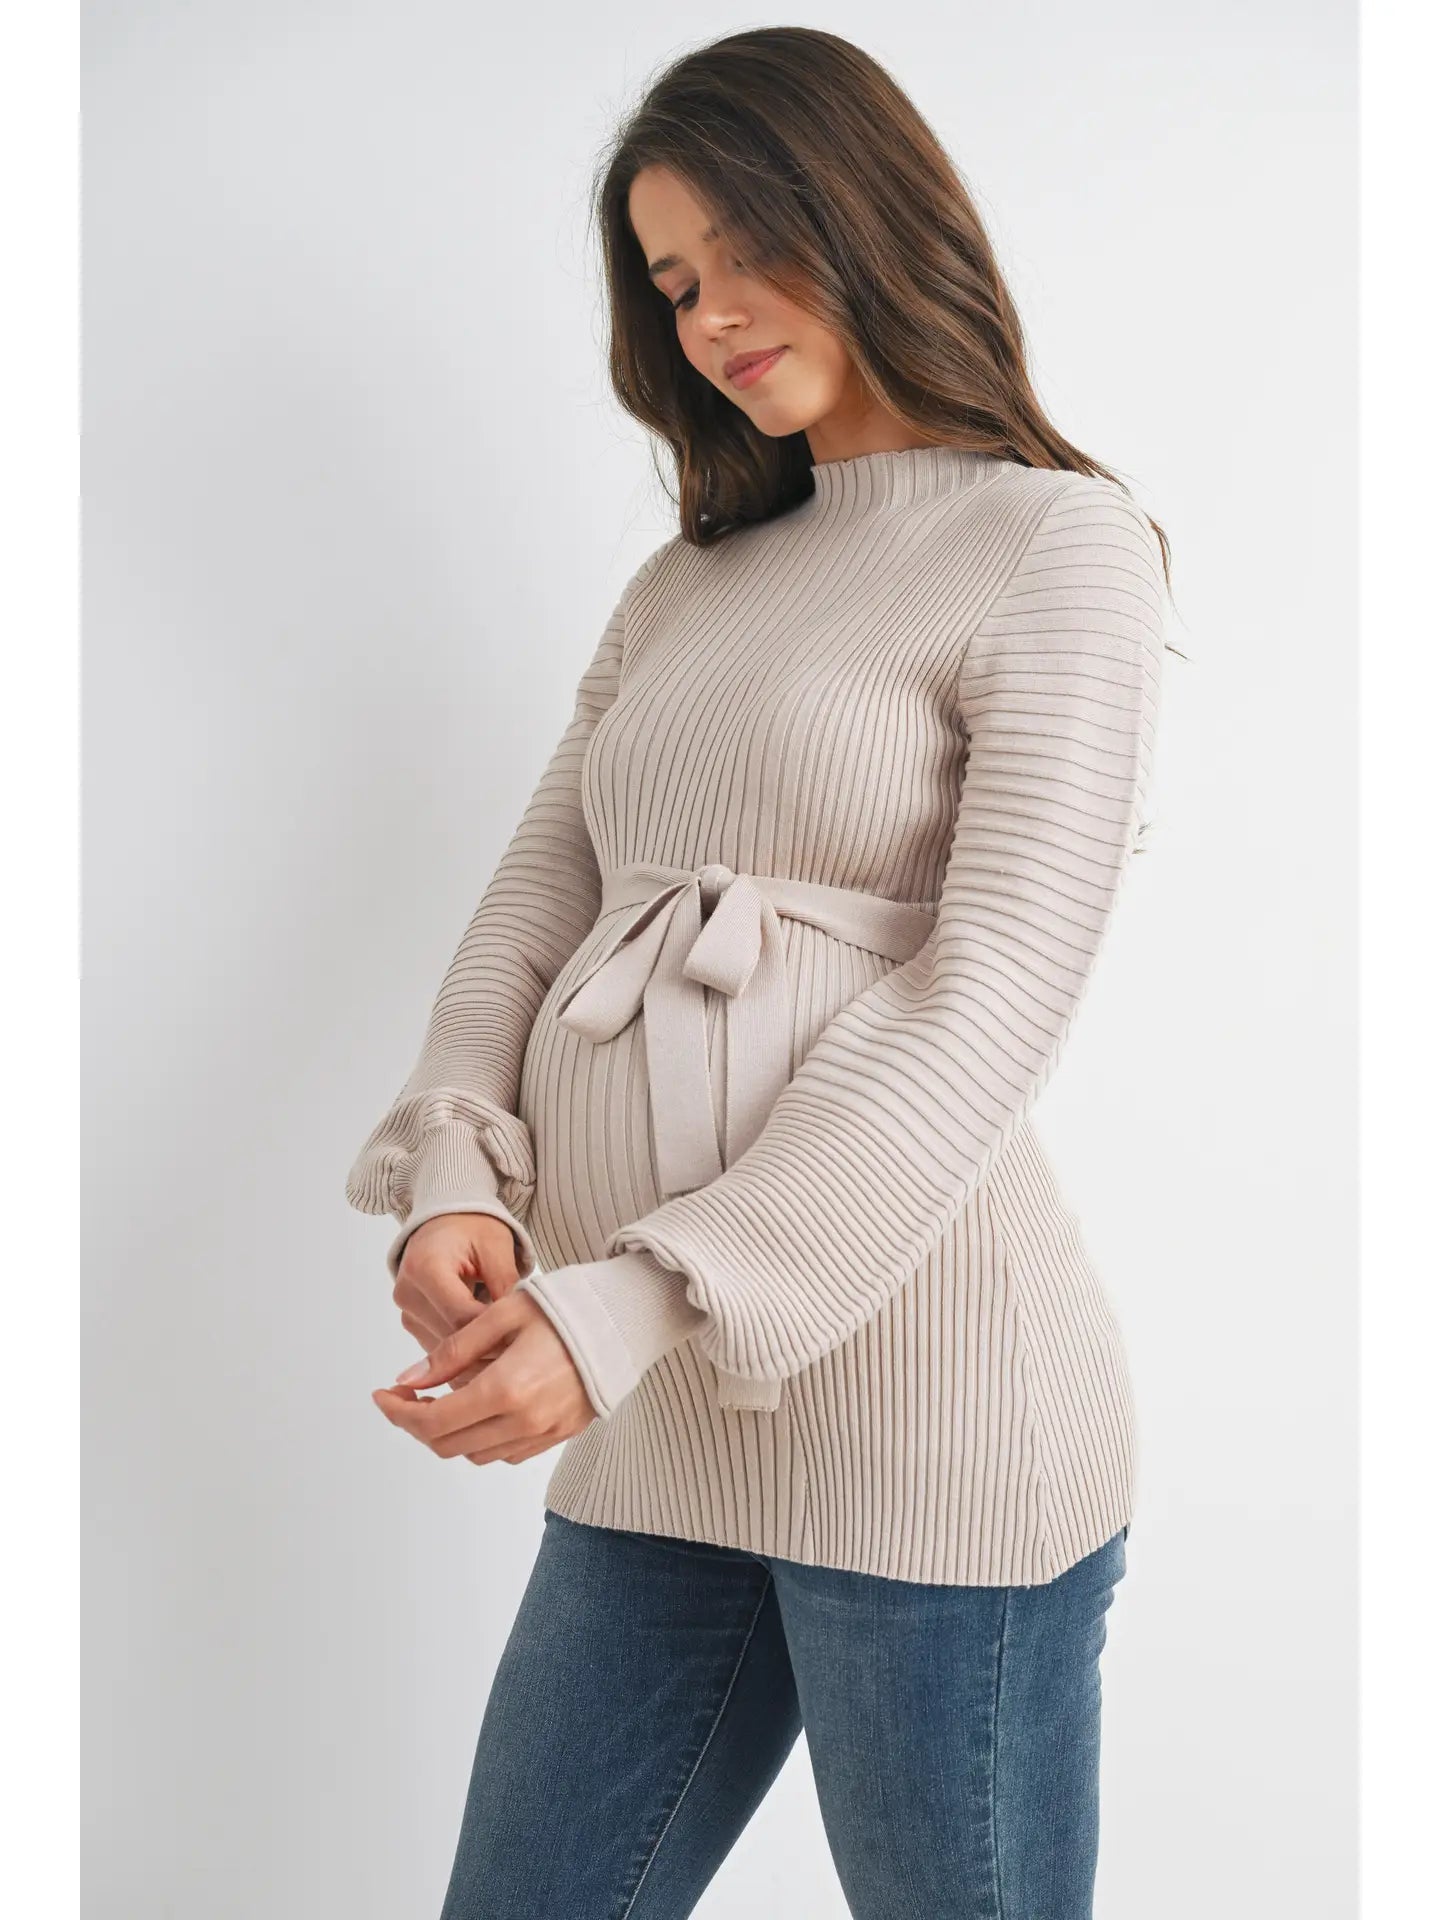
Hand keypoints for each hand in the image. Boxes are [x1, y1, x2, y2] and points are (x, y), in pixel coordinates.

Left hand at [371, 1289, 597, 1465]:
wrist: (625, 1321)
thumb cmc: (565, 1308)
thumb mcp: (502, 1314)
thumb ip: (452, 1351)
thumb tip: (409, 1379)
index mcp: (506, 1388)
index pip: (433, 1421)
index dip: (398, 1412)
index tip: (382, 1394)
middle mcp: (524, 1421)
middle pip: (448, 1445)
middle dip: (416, 1423)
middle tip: (405, 1394)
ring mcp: (544, 1433)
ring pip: (475, 1454)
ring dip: (448, 1433)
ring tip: (439, 1399)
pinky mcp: (560, 1435)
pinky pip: (507, 1453)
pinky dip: (482, 1438)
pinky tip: (479, 1407)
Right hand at [392, 1213, 525, 1374]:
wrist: (445, 1222)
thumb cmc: (471, 1228)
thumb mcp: (496, 1247)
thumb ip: (506, 1284)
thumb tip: (520, 1325)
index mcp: (425, 1267)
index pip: (462, 1317)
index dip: (494, 1331)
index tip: (523, 1337)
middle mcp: (408, 1293)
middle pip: (451, 1337)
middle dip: (488, 1346)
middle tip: (522, 1351)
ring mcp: (406, 1311)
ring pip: (444, 1350)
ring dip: (476, 1355)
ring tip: (509, 1352)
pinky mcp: (411, 1323)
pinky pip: (439, 1349)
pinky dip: (464, 1353)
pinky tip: (490, 1348)